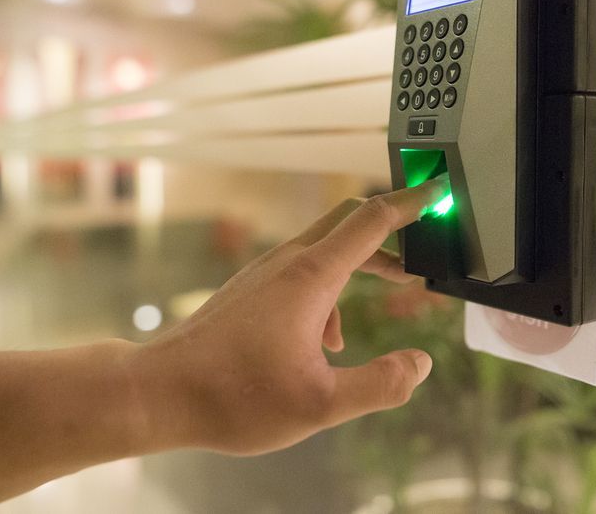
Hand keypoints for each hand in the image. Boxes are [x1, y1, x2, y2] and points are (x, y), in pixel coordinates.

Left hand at [128, 177, 449, 455]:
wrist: (158, 392)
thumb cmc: (233, 396)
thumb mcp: (322, 404)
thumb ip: (382, 384)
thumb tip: (420, 364)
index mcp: (311, 278)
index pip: (373, 221)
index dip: (411, 205)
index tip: (437, 191)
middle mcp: (287, 263)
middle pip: (349, 223)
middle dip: (389, 238)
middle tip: (415, 265)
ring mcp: (263, 273)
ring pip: (323, 253)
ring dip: (354, 276)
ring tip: (348, 338)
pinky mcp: (248, 289)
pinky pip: (298, 275)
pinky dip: (323, 297)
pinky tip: (315, 348)